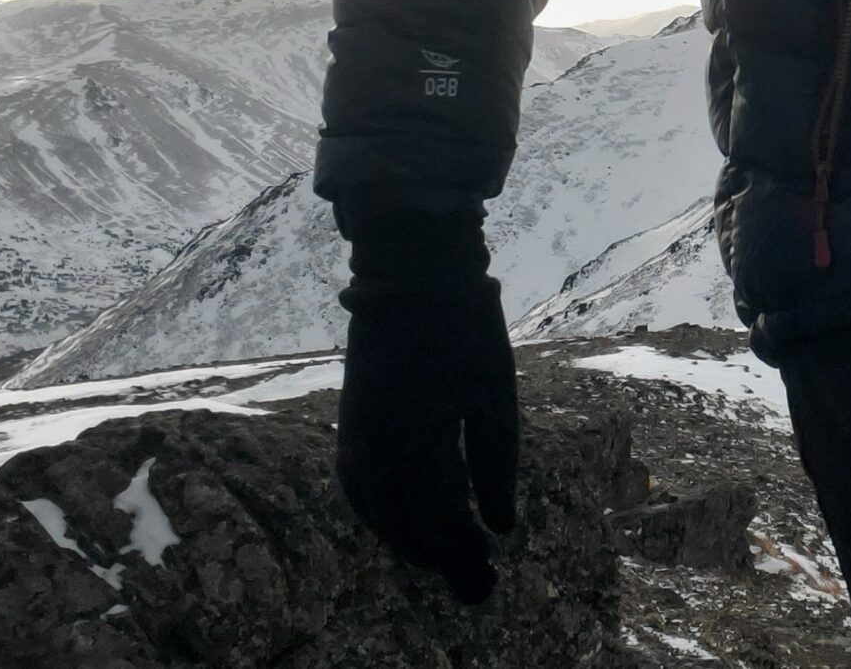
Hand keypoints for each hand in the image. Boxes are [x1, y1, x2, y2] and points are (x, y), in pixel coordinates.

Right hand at [333, 208, 519, 601]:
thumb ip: (496, 466)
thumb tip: (500, 526)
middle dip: (440, 555)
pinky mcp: (350, 425)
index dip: (463, 557)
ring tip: (448, 553)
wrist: (410, 274)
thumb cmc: (465, 328)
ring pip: (378, 513)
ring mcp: (354, 439)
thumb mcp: (494, 398)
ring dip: (411, 538)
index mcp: (412, 448)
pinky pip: (362, 489)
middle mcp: (372, 454)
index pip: (437, 525)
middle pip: (404, 528)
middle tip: (475, 576)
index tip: (490, 576)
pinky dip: (387, 514)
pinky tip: (411, 519)